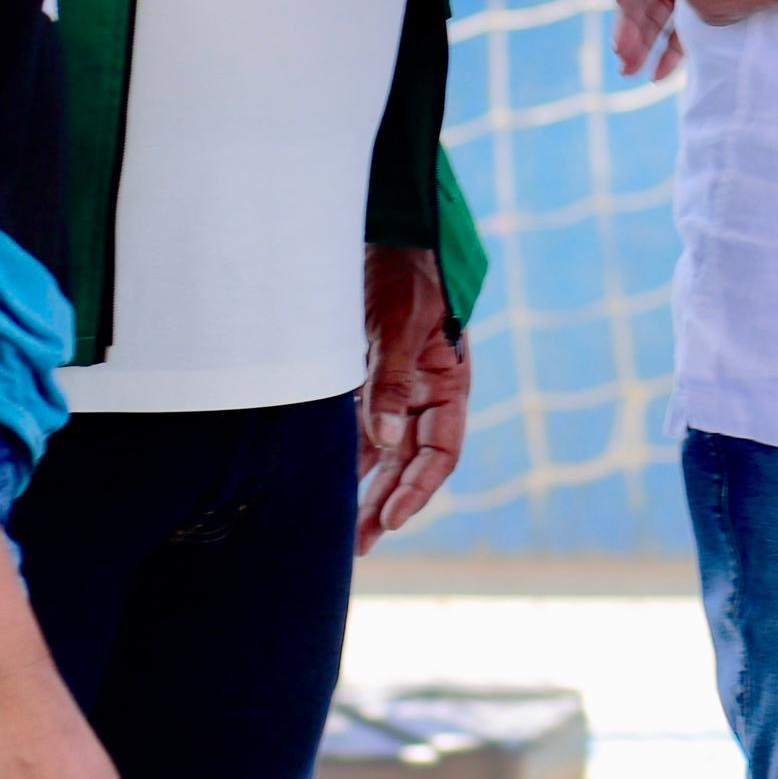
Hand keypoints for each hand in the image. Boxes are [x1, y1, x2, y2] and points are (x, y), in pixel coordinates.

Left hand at [357, 247, 470, 553]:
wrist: (389, 234)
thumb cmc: (403, 274)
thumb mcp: (398, 327)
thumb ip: (390, 384)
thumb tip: (383, 443)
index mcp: (449, 384)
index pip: (441, 452)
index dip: (418, 489)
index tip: (391, 520)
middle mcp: (428, 393)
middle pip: (412, 461)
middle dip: (388, 502)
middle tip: (362, 544)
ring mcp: (401, 388)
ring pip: (386, 450)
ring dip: (367, 486)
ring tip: (345, 529)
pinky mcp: (372, 377)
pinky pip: (362, 425)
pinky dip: (348, 453)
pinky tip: (328, 478)